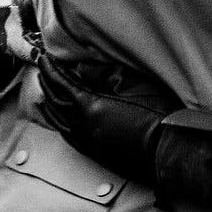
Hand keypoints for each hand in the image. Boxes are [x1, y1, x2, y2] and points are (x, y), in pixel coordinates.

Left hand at [37, 54, 177, 186]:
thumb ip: (104, 74)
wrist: (170, 151)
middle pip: (55, 101)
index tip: (44, 58)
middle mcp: (82, 126)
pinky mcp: (96, 153)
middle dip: (47, 84)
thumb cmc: (157, 116)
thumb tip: (84, 68)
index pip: (61, 82)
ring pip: (58, 121)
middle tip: (41, 71)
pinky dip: (59, 124)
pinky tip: (60, 123)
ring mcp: (87, 141)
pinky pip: (68, 136)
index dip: (51, 68)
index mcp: (88, 106)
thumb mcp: (132, 84)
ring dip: (49, 105)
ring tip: (44, 95)